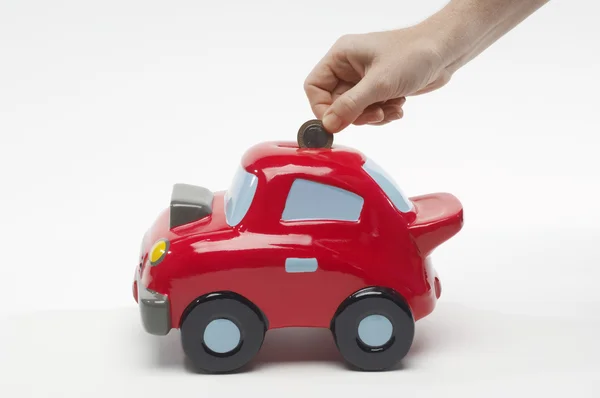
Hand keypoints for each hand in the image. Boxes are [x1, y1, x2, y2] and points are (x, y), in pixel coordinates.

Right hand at [304, 27, 451, 132]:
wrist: (445, 51)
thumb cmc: (413, 55)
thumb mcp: (378, 84)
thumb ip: (350, 106)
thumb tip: (328, 125)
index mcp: (341, 57)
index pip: (314, 87)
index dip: (323, 108)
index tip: (338, 122)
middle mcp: (348, 67)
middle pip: (334, 103)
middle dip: (356, 114)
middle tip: (376, 114)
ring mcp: (364, 79)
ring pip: (354, 111)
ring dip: (372, 116)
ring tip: (391, 107)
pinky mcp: (378, 89)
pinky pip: (370, 111)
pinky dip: (384, 114)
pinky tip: (398, 105)